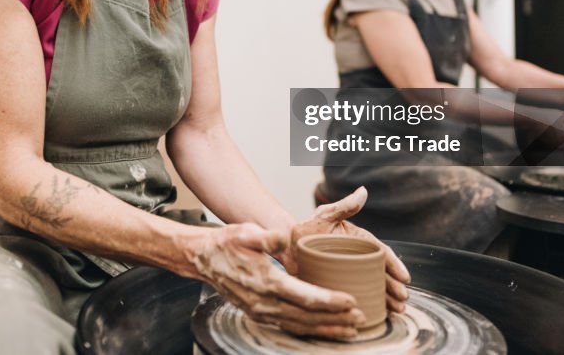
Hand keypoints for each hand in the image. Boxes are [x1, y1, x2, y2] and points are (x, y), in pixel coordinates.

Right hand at [187, 223, 366, 340]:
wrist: (203, 259)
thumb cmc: (227, 243)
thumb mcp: (245, 232)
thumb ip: (266, 237)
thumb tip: (282, 239)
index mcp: (266, 282)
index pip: (305, 297)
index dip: (330, 301)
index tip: (351, 300)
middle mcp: (265, 302)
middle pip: (308, 317)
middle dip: (336, 320)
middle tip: (361, 319)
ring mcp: (262, 312)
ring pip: (300, 327)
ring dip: (327, 329)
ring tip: (350, 330)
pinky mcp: (260, 314)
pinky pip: (290, 327)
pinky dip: (311, 331)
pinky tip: (325, 329)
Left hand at [283, 186, 410, 313]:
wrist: (287, 243)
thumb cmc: (308, 227)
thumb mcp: (325, 215)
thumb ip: (344, 207)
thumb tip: (363, 191)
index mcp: (359, 241)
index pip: (381, 254)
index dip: (394, 265)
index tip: (405, 278)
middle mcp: (357, 258)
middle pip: (381, 274)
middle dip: (394, 287)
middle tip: (403, 299)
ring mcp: (349, 273)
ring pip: (373, 286)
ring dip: (387, 298)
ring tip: (397, 309)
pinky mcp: (338, 285)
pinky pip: (356, 296)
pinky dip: (370, 304)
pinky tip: (379, 313)